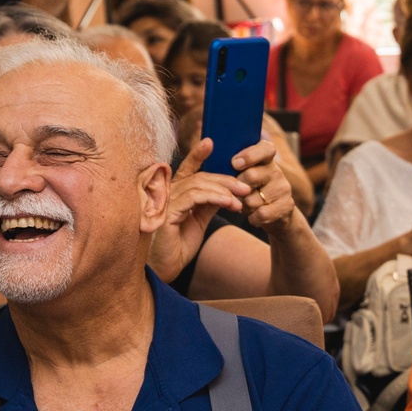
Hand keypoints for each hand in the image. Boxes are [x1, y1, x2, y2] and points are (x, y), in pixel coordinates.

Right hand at [149, 140, 246, 280]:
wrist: (164, 268)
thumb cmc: (177, 246)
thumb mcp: (198, 222)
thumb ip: (209, 204)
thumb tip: (228, 191)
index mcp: (174, 194)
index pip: (187, 169)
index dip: (198, 155)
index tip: (211, 142)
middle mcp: (167, 193)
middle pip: (199, 177)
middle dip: (225, 179)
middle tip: (247, 185)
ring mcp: (164, 201)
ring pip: (198, 184)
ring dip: (224, 190)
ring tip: (242, 197)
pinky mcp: (166, 212)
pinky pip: (194, 197)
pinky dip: (214, 197)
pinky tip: (229, 202)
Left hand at [232, 135, 297, 229]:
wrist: (274, 215)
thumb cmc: (250, 190)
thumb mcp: (243, 175)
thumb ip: (232, 165)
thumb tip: (208, 150)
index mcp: (265, 159)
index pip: (265, 148)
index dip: (250, 155)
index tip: (235, 163)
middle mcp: (276, 171)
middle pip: (252, 176)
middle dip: (237, 187)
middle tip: (234, 192)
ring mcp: (283, 188)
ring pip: (254, 199)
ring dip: (244, 206)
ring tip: (246, 205)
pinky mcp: (287, 206)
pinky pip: (262, 213)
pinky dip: (253, 218)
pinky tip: (253, 216)